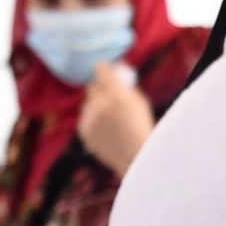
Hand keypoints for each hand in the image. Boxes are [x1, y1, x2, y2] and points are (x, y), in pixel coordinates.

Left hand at [77, 62, 154, 176]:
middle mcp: (100, 104)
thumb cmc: (141, 127)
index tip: (105, 70)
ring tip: (110, 119)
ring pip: (87, 104)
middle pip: (92, 86)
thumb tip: (114, 72)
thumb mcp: (138, 101)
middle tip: (107, 95)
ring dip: (95, 106)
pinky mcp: (84, 131)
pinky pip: (85, 119)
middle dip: (99, 88)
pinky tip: (105, 130)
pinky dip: (92, 121)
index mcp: (116, 93)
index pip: (100, 69)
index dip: (103, 69)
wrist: (136, 157)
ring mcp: (90, 118)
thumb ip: (124, 86)